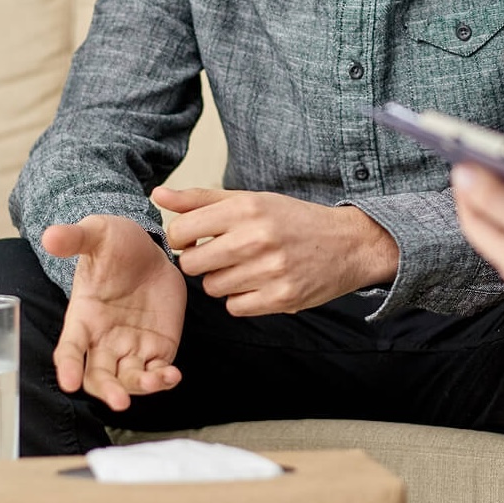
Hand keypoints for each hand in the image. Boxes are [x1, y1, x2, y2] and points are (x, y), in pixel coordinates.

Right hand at [41, 215, 185, 410]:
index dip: (67, 366)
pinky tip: (173, 375)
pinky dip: (164, 379)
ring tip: (157, 380)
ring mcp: (130, 346)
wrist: (149, 249)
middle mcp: (103, 339)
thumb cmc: (116, 243)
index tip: (68, 382)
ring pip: (129, 379)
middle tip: (119, 401)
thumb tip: (49, 235)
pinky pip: (157, 371)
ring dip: (140, 386)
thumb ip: (74, 238)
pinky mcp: (157, 347)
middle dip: (107, 390)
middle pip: (98, 376)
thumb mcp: (97, 233)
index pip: (70, 348)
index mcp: (83, 316)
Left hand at [158, 186, 397, 315]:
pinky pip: (235, 308)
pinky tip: (258, 283)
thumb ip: (200, 199)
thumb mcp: (249, 199)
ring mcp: (270, 270)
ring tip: (246, 267)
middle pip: (190, 264)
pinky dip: (241, 299)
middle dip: (198, 262)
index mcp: (245, 208)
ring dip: (222, 281)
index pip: (180, 231)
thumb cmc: (291, 220)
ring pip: (212, 288)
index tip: (195, 239)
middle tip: (220, 255)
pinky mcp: (282, 298)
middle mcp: (256, 238)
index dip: (181, 239)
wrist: (347, 244)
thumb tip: (156, 194)